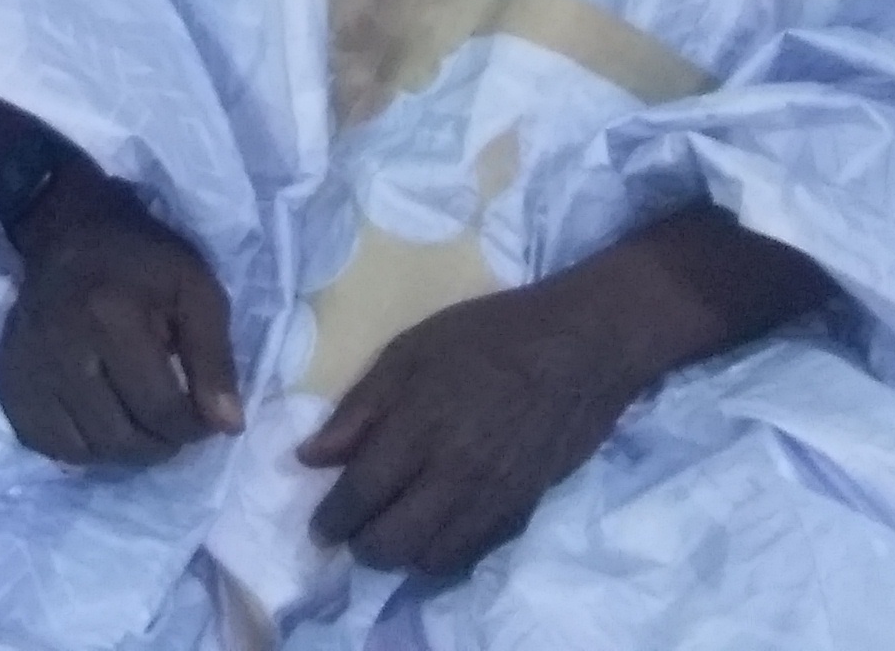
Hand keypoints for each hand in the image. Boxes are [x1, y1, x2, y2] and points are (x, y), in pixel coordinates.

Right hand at [0, 172, 243, 466]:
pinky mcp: (8, 381)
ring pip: (85, 452)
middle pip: (121, 439)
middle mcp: (62, 349)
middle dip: (160, 444)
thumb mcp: (196, 290)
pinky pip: (48, 445)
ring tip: (140, 424)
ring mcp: (28, 369)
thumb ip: (215, 358)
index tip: (204, 416)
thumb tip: (228, 426)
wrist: (65, 233)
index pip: (160, 410)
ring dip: (123, 451)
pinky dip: (82, 448)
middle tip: (173, 423)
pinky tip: (100, 423)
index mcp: (111, 318)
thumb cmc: (141, 261)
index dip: (194, 427)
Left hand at [299, 275, 652, 575]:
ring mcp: (490, 497)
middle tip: (350, 533)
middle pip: (392, 541)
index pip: (360, 495)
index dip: (332, 519)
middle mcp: (452, 474)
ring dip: (401, 557)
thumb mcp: (411, 350)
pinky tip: (432, 533)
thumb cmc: (490, 335)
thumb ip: (359, 407)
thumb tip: (311, 456)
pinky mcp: (521, 508)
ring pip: (431, 558)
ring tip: (389, 535)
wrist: (583, 347)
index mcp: (418, 427)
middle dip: (361, 547)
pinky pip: (471, 553)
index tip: (319, 525)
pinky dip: (442, 554)